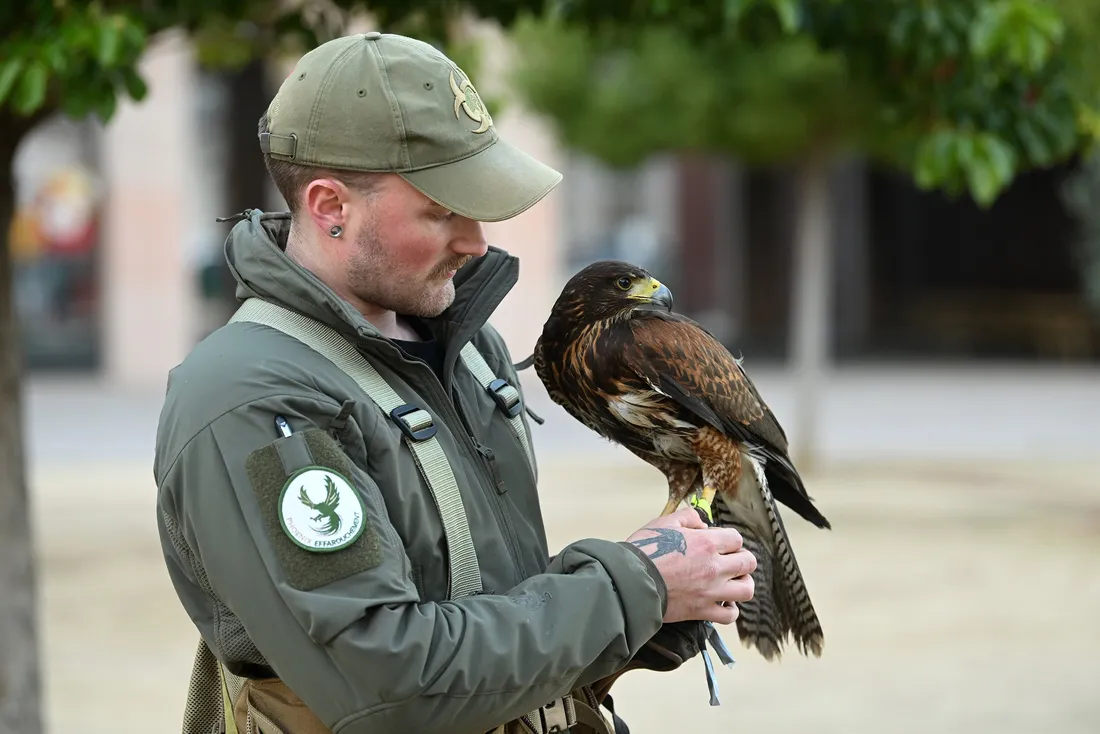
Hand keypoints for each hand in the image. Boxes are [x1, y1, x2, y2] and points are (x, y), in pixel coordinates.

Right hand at [625, 507, 754, 624]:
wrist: (630, 582)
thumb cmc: (644, 551)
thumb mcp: (664, 523)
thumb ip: (688, 518)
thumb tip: (703, 525)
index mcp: (707, 543)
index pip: (737, 539)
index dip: (728, 540)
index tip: (718, 544)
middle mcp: (715, 567)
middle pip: (748, 562)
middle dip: (740, 559)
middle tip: (728, 561)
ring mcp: (711, 591)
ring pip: (746, 589)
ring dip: (742, 583)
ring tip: (731, 582)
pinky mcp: (702, 611)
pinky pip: (730, 615)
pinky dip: (730, 609)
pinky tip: (721, 602)